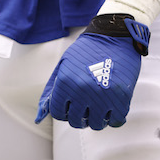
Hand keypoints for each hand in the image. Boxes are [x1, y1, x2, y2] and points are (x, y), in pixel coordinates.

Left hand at [35, 13, 148, 129]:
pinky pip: (115, 121)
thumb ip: (51, 92)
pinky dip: (113, 118)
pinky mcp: (121, 97)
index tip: (71, 105)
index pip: (58, 113)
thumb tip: (38, 118)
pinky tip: (112, 107)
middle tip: (86, 106)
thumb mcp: (63, 66)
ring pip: (96, 125)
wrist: (114, 35)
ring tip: (99, 106)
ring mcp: (102, 95)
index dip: (64, 110)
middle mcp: (82, 91)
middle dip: (79, 116)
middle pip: (76, 121)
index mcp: (65, 82)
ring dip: (96, 118)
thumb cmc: (86, 51)